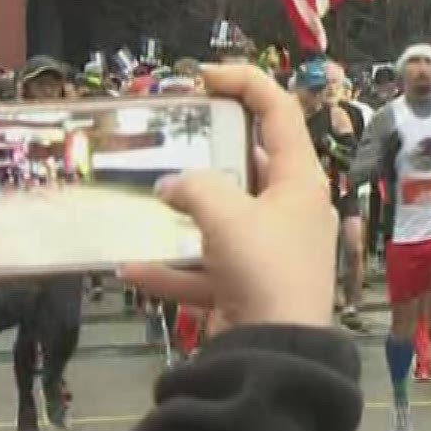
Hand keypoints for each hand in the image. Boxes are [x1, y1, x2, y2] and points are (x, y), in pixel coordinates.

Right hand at [121, 65, 336, 331]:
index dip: (244, 82)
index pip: (277, 110)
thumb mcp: (227, 215)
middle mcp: (287, 209)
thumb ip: (195, 188)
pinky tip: (131, 266)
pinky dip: (170, 268)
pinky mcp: (245, 287)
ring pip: (220, 218)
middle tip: (167, 138)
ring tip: (142, 197)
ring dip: (181, 213)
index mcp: (298, 179)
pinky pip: (202, 268)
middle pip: (247, 163)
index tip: (202, 76)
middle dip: (205, 152)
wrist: (274, 354)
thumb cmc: (264, 269)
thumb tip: (172, 186)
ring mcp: (267, 250)